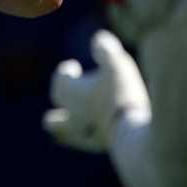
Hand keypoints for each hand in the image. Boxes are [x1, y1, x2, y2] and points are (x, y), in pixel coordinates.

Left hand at [43, 30, 150, 151]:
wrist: (134, 136)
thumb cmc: (122, 96)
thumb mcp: (117, 65)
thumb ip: (106, 50)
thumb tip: (99, 38)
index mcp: (72, 95)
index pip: (59, 83)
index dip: (65, 74)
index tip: (74, 67)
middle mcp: (73, 118)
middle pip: (53, 119)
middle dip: (60, 106)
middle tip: (69, 95)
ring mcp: (85, 137)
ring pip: (65, 135)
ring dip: (67, 126)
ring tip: (78, 120)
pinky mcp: (101, 148)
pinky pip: (87, 143)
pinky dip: (88, 136)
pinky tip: (101, 131)